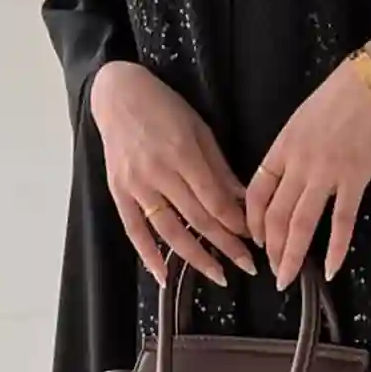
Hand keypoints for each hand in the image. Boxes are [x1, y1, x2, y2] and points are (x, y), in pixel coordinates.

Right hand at [90, 61, 254, 286]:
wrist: (116, 94)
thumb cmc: (163, 107)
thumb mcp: (199, 129)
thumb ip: (219, 167)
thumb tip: (242, 200)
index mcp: (183, 154)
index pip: (214, 200)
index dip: (235, 223)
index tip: (254, 239)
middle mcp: (158, 173)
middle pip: (197, 218)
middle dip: (225, 245)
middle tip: (248, 266)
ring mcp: (136, 185)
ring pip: (169, 230)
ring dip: (195, 257)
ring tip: (218, 276)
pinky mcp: (118, 192)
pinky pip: (134, 230)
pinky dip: (148, 256)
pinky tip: (164, 277)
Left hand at [244, 34, 370, 291]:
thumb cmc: (337, 97)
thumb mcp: (300, 120)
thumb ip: (289, 152)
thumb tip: (282, 182)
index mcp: (281, 148)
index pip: (255, 192)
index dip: (251, 222)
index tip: (256, 240)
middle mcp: (298, 164)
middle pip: (275, 215)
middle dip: (271, 249)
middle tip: (271, 273)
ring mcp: (326, 173)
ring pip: (302, 223)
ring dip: (292, 255)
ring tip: (287, 278)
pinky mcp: (355, 179)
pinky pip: (342, 221)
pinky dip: (336, 248)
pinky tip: (330, 269)